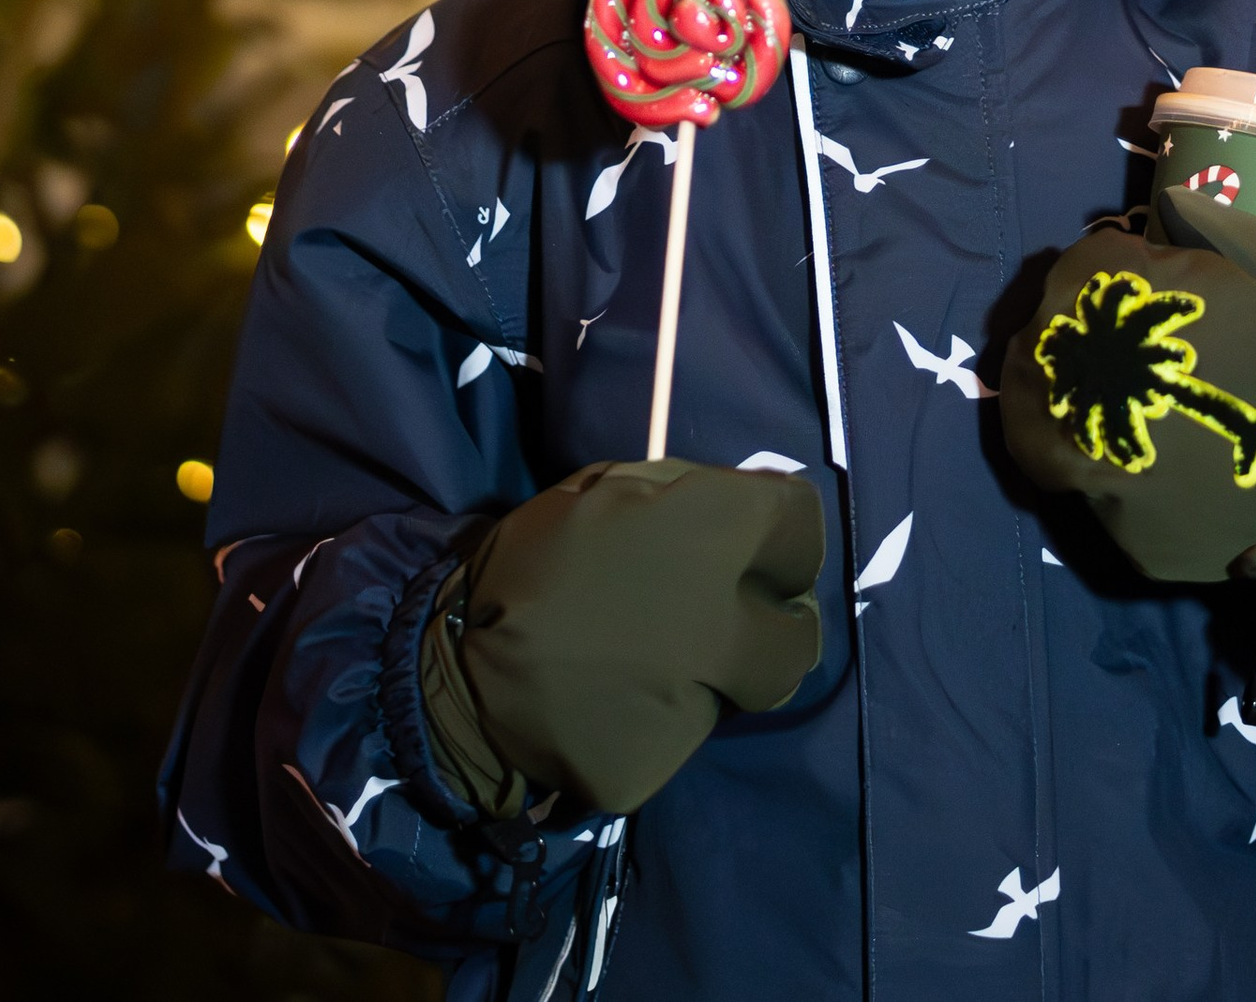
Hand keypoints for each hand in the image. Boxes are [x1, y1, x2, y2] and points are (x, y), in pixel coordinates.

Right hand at [423, 459, 822, 816]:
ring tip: (651, 662)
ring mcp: (696, 705)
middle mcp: (721, 622)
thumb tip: (744, 500)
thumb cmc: (529, 562)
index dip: (783, 531)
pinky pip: (683, 737)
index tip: (762, 541)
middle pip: (799, 633)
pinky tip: (615, 704)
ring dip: (715, 673)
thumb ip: (680, 493)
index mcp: (708, 536)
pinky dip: (659, 721)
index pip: (802, 526)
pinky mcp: (662, 766)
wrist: (452, 674)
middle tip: (735, 618)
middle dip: (777, 623)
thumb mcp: (600, 488)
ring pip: (741, 690)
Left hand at [998, 187, 1255, 583]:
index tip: (1121, 279)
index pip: (1087, 270)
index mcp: (1161, 305)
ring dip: (1049, 402)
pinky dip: (1097, 469)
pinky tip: (1133, 461)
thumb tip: (1169, 207)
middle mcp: (1117, 385)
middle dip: (1060, 334)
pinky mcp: (1129, 538)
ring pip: (1036, 426)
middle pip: (1043, 345)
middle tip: (1093, 341)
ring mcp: (1114, 470)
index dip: (1101, 270)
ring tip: (1086, 398)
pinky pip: (1088, 493)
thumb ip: (1224, 234)